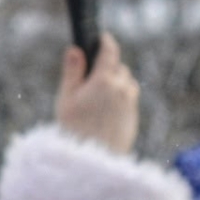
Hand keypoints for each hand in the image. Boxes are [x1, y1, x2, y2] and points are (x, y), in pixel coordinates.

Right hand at [54, 32, 138, 155]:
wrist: (91, 161)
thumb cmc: (73, 130)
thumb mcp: (66, 98)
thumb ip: (72, 72)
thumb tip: (75, 49)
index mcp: (104, 79)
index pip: (110, 51)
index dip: (105, 42)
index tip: (101, 38)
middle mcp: (122, 87)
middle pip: (118, 69)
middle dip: (106, 70)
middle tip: (88, 82)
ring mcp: (130, 103)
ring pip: (125, 85)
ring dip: (114, 86)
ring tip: (95, 103)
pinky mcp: (133, 117)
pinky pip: (127, 102)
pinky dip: (117, 103)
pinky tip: (101, 117)